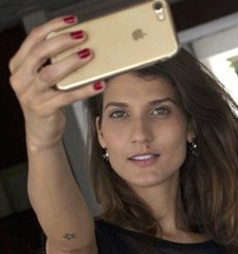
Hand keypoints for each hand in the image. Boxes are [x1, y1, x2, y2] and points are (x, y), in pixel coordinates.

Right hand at [9, 16, 103, 149]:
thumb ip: (53, 61)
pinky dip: (84, 90)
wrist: (41, 129)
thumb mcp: (43, 77)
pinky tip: (99, 84)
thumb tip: (83, 45)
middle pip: (39, 53)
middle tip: (82, 36)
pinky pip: (66, 97)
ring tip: (89, 55)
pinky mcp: (44, 109)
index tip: (72, 21)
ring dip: (71, 63)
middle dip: (62, 42)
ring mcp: (30, 94)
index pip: (33, 39)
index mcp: (19, 64)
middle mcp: (21, 78)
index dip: (52, 27)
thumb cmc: (46, 98)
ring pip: (50, 74)